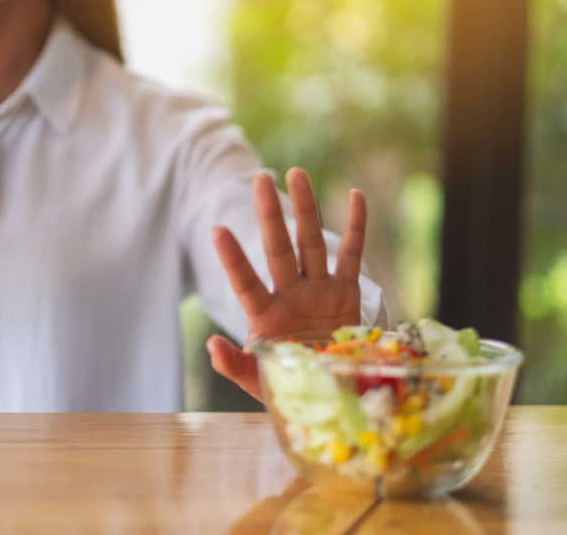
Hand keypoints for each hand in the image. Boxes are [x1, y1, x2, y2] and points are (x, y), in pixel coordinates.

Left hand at [206, 167, 365, 399]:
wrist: (330, 393)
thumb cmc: (288, 385)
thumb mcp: (258, 381)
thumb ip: (235, 365)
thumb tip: (211, 345)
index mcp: (267, 317)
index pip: (246, 282)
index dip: (234, 258)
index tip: (217, 229)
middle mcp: (291, 295)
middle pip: (278, 249)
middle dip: (270, 216)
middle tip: (259, 180)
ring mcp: (318, 290)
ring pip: (310, 243)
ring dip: (305, 210)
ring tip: (297, 174)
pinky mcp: (347, 293)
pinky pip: (353, 255)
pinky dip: (356, 227)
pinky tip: (354, 195)